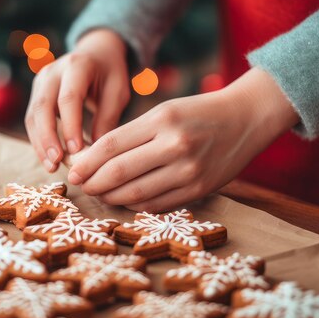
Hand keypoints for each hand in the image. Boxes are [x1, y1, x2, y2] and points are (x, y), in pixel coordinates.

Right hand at [25, 29, 129, 171]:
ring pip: (32, 115)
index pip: (68, 98)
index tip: (76, 151)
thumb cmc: (110, 74)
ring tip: (51, 166)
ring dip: (40, 143)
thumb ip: (107, 119)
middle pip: (42, 106)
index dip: (70, 126)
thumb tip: (96, 154)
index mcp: (77, 65)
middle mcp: (53, 71)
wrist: (96, 52)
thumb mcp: (118, 93)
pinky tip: (49, 158)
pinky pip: (32, 119)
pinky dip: (39, 140)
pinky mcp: (36, 93)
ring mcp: (40, 81)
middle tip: (56, 163)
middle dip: (47, 138)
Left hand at [67, 67, 299, 211]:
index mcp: (161, 120)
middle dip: (93, 183)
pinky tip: (125, 200)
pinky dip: (135, 205)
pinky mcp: (199, 190)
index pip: (110, 145)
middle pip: (118, 173)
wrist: (245, 119)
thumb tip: (91, 159)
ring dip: (110, 197)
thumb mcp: (163, 112)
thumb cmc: (197, 113)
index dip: (86, 162)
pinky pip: (156, 205)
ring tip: (100, 193)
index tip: (72, 170)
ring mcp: (188, 171)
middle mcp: (174, 145)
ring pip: (135, 194)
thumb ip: (130, 135)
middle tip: (81, 185)